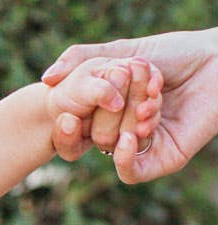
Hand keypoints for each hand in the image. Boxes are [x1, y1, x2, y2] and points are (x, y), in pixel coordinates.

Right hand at [43, 30, 217, 182]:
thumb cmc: (178, 52)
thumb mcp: (123, 50)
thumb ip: (83, 58)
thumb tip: (46, 78)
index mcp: (112, 110)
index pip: (78, 125)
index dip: (68, 120)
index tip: (64, 106)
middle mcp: (126, 129)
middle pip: (96, 134)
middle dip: (111, 107)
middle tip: (134, 81)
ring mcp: (145, 146)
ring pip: (113, 149)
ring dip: (126, 122)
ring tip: (150, 99)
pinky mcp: (165, 158)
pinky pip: (132, 173)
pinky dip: (126, 159)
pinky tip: (131, 136)